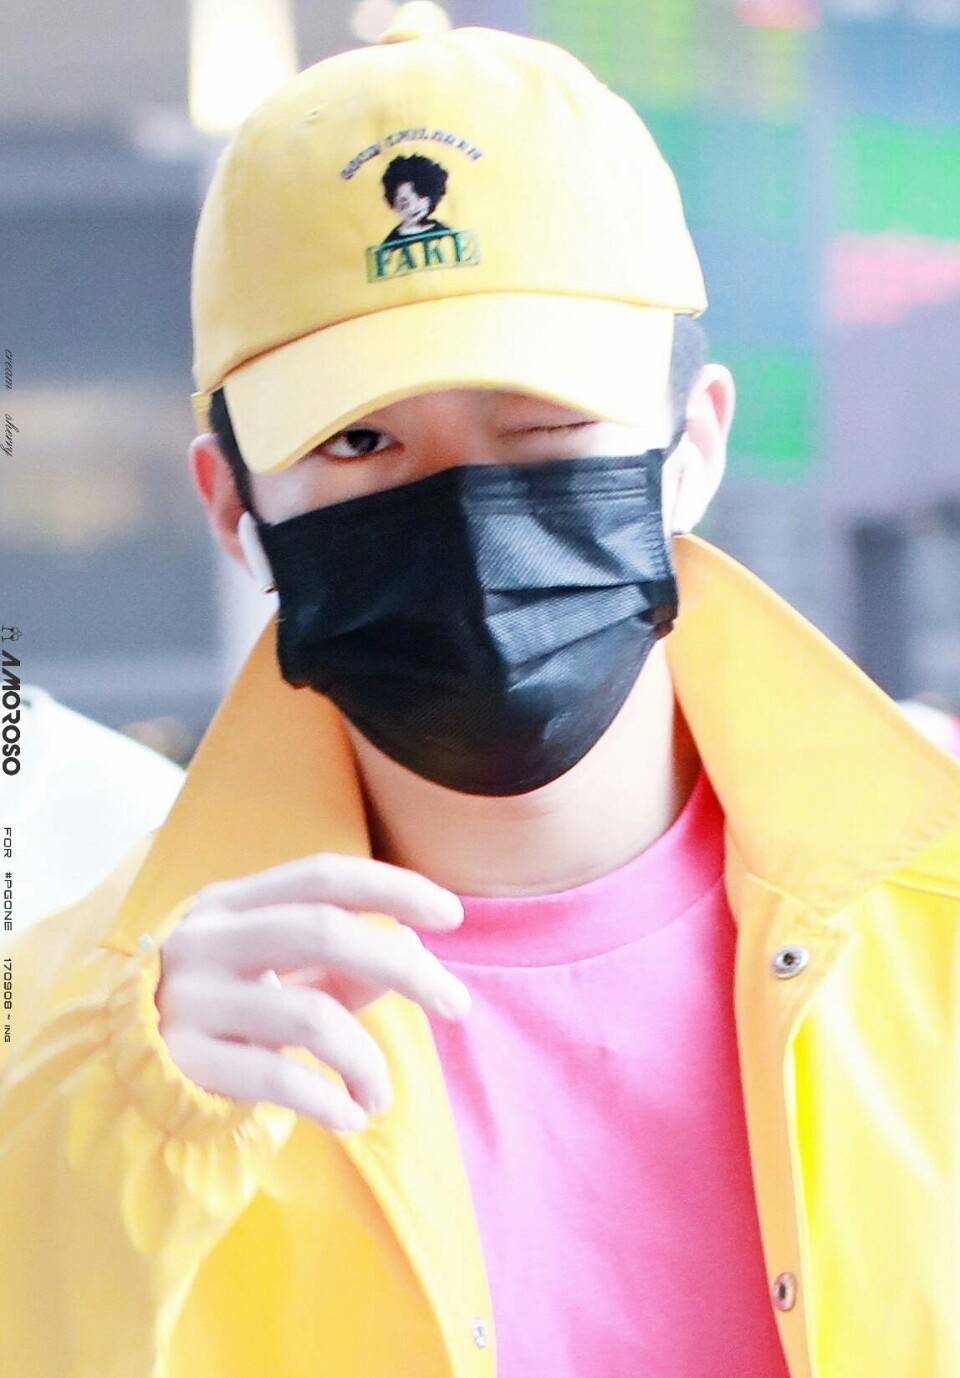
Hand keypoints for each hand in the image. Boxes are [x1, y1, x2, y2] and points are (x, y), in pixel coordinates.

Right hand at [154, 852, 469, 1133]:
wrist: (121, 1077)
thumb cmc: (223, 1014)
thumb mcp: (279, 977)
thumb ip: (344, 965)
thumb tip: (412, 950)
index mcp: (231, 903)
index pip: (323, 875)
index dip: (393, 887)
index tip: (454, 914)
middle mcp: (206, 940)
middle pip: (323, 930)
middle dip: (403, 968)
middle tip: (458, 1004)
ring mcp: (190, 1000)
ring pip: (309, 1014)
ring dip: (367, 1059)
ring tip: (382, 1095)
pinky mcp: (183, 1062)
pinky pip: (277, 1076)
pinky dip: (328, 1098)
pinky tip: (351, 1116)